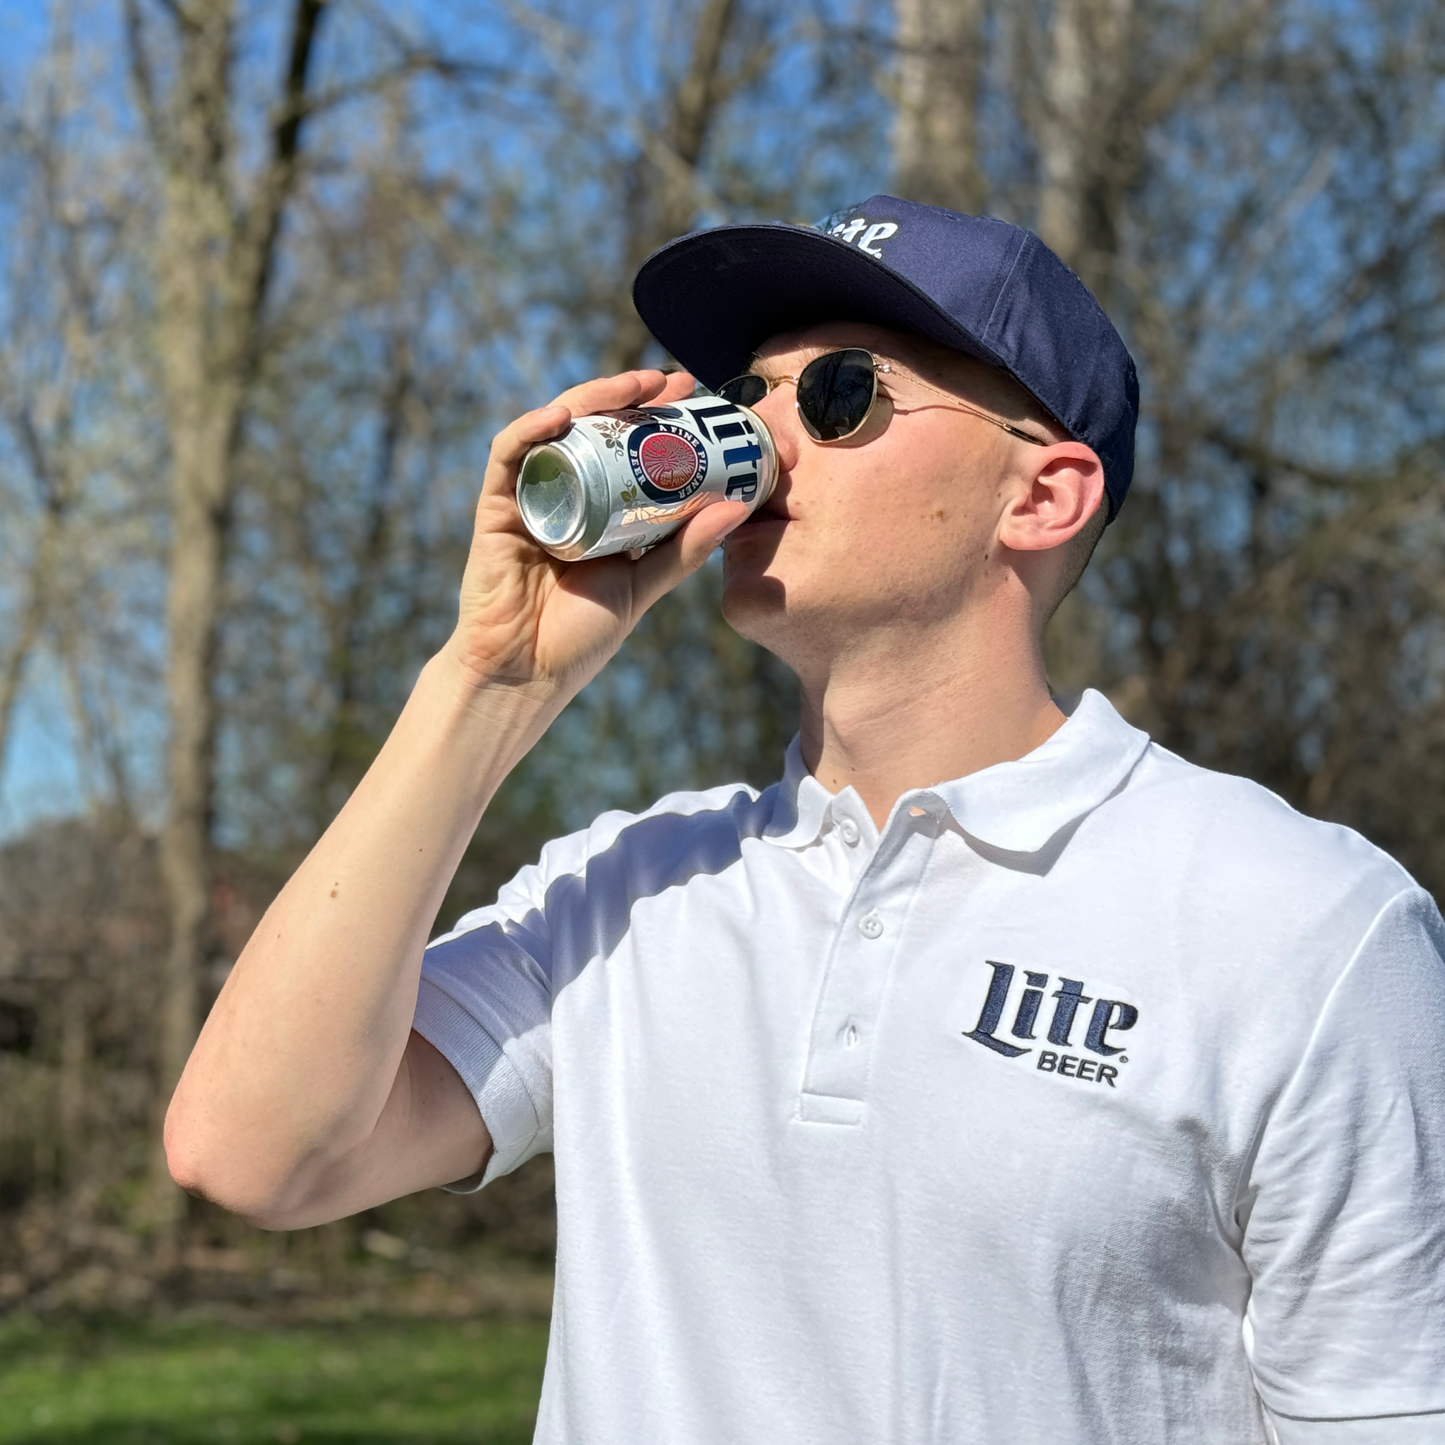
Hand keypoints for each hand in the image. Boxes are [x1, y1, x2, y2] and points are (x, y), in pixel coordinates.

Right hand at [447, 369, 747, 703]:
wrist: (525, 676)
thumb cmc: (580, 638)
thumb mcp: (643, 587)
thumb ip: (685, 551)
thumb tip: (737, 506)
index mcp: (599, 509)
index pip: (627, 448)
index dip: (657, 416)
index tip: (694, 395)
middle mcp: (563, 493)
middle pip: (593, 429)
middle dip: (630, 396)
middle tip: (670, 380)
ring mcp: (528, 496)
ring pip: (554, 429)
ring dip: (590, 399)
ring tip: (630, 385)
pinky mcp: (496, 507)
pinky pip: (509, 456)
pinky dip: (531, 428)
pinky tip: (560, 415)